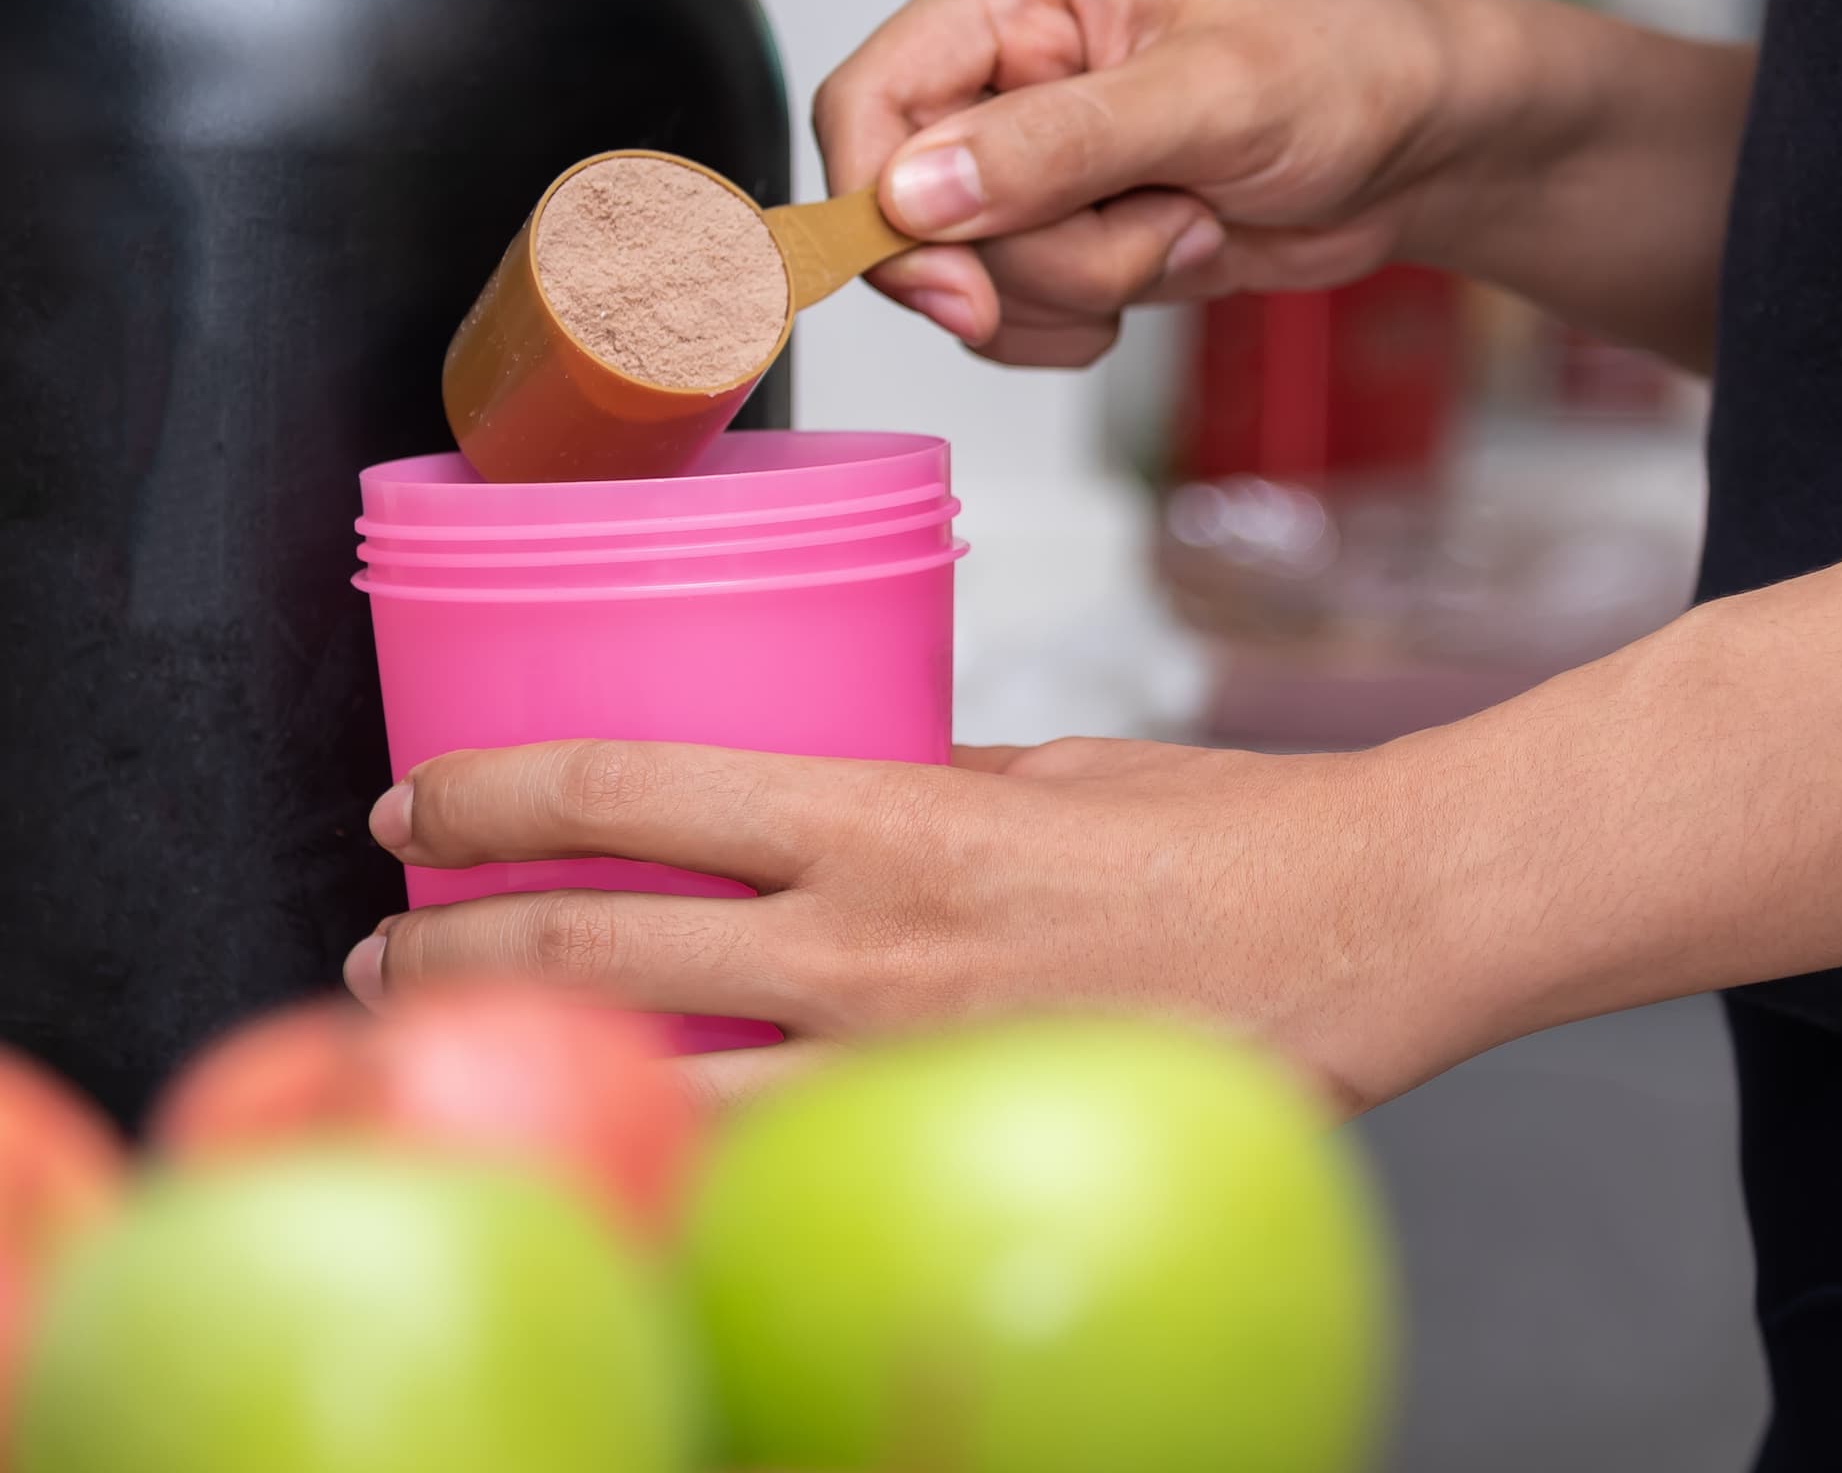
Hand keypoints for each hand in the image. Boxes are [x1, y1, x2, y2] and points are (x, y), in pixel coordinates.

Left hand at [345, 736, 1479, 1113]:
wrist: (1366, 930)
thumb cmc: (1218, 830)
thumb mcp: (1039, 772)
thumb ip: (908, 794)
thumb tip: (811, 820)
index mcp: (889, 816)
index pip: (633, 787)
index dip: (495, 792)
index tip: (418, 801)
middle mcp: (872, 943)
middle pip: (598, 941)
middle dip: (455, 944)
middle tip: (384, 945)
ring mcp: (906, 1064)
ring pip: (654, 1079)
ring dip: (535, 1055)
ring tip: (453, 1042)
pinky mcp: (957, 1143)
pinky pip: (778, 1160)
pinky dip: (681, 1137)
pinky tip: (638, 1127)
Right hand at [814, 0, 1498, 365]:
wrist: (1415, 150)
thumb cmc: (1343, 75)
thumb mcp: (1211, 98)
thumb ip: (1057, 144)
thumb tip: (915, 191)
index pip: (867, 102)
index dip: (880, 206)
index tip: (956, 287)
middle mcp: (1002, 73)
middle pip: (911, 215)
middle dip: (1031, 259)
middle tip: (1154, 224)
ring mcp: (1024, 163)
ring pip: (964, 281)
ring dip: (1079, 288)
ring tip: (1182, 225)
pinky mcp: (1054, 235)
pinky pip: (1008, 320)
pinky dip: (1078, 324)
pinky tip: (1163, 264)